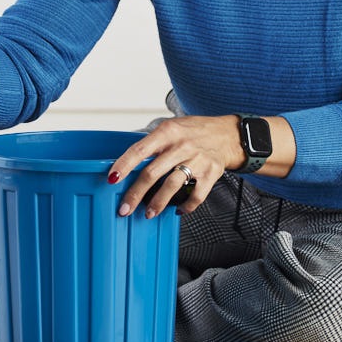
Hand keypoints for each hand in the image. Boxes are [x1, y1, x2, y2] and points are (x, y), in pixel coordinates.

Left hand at [106, 115, 242, 217]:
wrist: (229, 134)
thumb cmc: (194, 131)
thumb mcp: (172, 128)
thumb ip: (153, 143)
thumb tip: (127, 164)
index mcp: (168, 132)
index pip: (140, 150)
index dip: (124, 165)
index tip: (112, 179)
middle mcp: (181, 146)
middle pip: (152, 173)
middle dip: (135, 194)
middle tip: (124, 208)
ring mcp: (197, 160)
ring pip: (172, 186)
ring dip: (157, 203)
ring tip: (148, 214)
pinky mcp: (211, 174)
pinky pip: (196, 195)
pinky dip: (186, 206)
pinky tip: (178, 210)